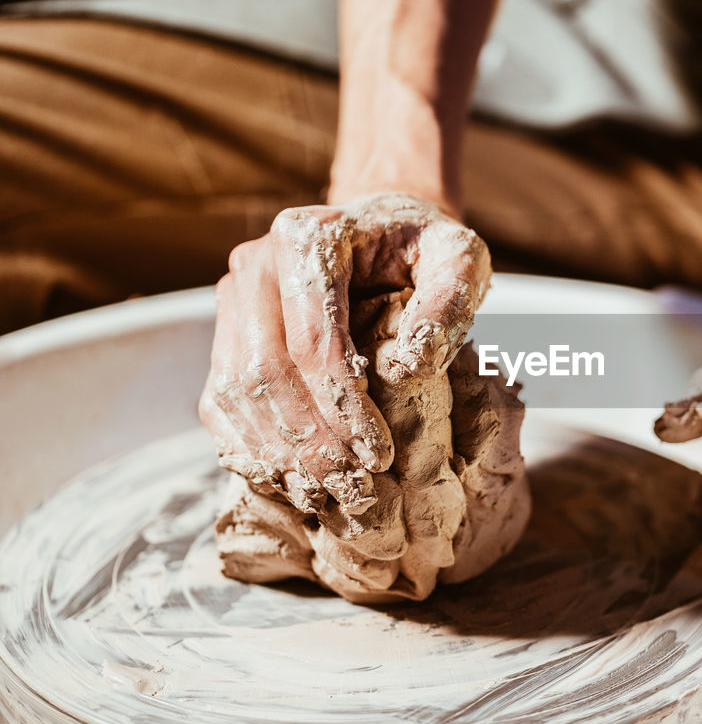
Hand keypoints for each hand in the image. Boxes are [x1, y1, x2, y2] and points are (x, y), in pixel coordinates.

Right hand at [198, 193, 490, 510]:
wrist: (385, 228)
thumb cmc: (426, 248)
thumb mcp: (460, 258)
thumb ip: (448, 302)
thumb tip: (414, 365)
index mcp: (308, 237)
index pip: (313, 340)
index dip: (343, 407)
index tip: (380, 456)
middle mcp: (256, 263)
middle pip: (266, 371)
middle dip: (310, 442)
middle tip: (354, 490)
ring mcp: (233, 296)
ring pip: (235, 392)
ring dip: (278, 453)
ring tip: (326, 495)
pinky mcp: (226, 330)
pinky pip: (220, 399)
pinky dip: (250, 446)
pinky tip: (290, 479)